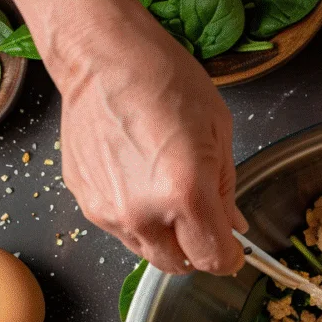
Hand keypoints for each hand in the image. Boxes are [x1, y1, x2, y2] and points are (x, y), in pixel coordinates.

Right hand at [48, 0, 245, 274]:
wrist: (102, 57)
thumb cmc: (162, 80)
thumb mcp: (219, 132)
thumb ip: (226, 190)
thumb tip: (233, 226)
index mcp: (185, 194)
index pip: (213, 258)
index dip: (229, 258)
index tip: (233, 251)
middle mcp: (144, 213)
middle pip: (179, 265)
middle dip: (198, 252)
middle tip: (205, 226)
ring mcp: (110, 212)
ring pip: (148, 252)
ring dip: (166, 239)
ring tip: (170, 198)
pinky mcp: (87, 203)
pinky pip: (120, 230)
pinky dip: (138, 220)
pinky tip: (141, 185)